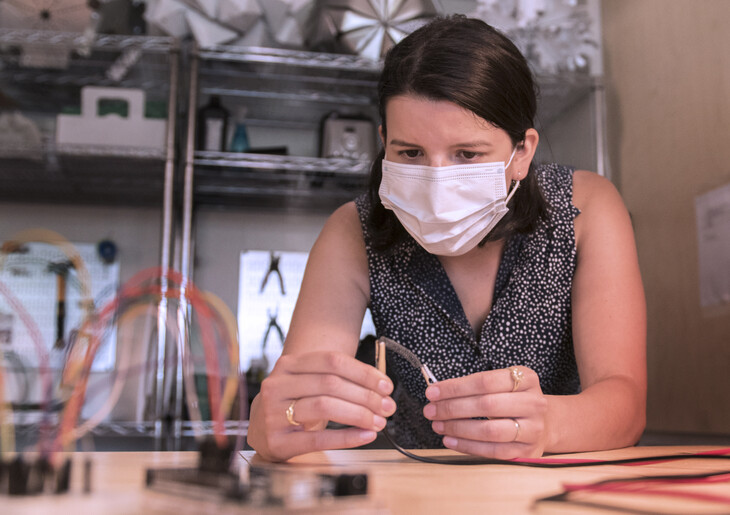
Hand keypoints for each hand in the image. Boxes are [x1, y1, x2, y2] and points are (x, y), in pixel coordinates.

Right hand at [246, 351, 395, 461]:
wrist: (259, 430)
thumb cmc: (292, 403)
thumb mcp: (306, 383)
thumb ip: (336, 379)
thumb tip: (380, 388)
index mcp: (288, 365)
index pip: (332, 361)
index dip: (363, 372)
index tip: (386, 385)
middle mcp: (278, 384)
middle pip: (331, 384)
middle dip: (366, 395)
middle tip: (387, 406)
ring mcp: (274, 412)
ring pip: (325, 407)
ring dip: (358, 414)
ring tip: (378, 421)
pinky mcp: (277, 440)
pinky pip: (318, 439)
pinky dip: (346, 437)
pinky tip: (365, 435)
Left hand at [423, 366, 547, 458]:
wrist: (543, 423)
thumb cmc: (513, 400)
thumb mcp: (501, 384)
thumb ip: (473, 387)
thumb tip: (437, 393)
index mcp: (525, 379)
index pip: (484, 381)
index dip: (455, 387)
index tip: (433, 392)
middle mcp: (534, 402)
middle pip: (486, 405)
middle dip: (453, 408)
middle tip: (431, 410)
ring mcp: (533, 428)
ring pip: (490, 430)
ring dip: (458, 428)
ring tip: (438, 425)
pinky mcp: (527, 450)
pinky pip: (493, 451)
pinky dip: (467, 446)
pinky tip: (451, 440)